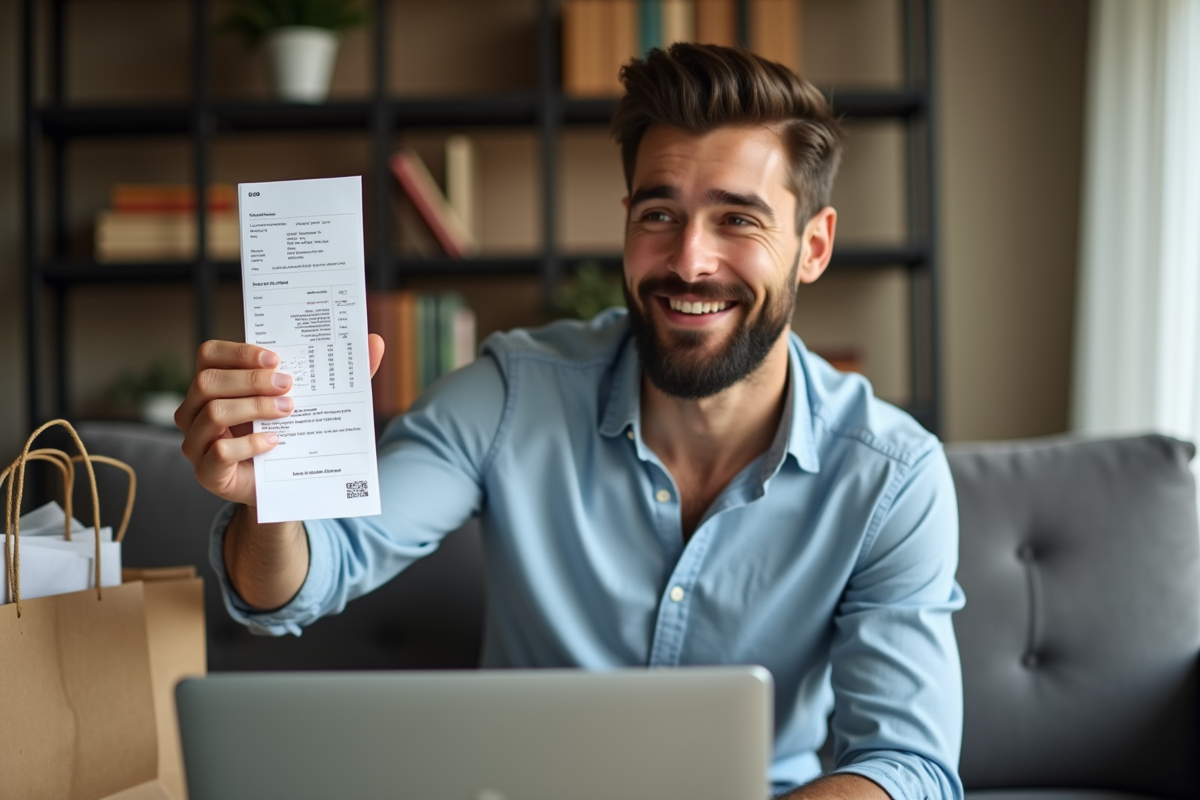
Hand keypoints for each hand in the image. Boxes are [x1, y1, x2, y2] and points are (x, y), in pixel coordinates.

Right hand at [175, 335, 384, 506]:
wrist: (286, 485)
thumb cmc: (293, 433)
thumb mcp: (315, 401)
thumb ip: (341, 373)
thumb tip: (376, 342)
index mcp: (216, 384)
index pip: (210, 353)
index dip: (239, 351)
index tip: (277, 358)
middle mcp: (197, 410)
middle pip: (208, 381)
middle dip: (251, 380)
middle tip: (289, 385)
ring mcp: (197, 442)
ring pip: (212, 413)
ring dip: (254, 408)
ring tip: (288, 411)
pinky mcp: (207, 473)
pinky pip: (219, 452)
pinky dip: (249, 444)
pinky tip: (275, 442)